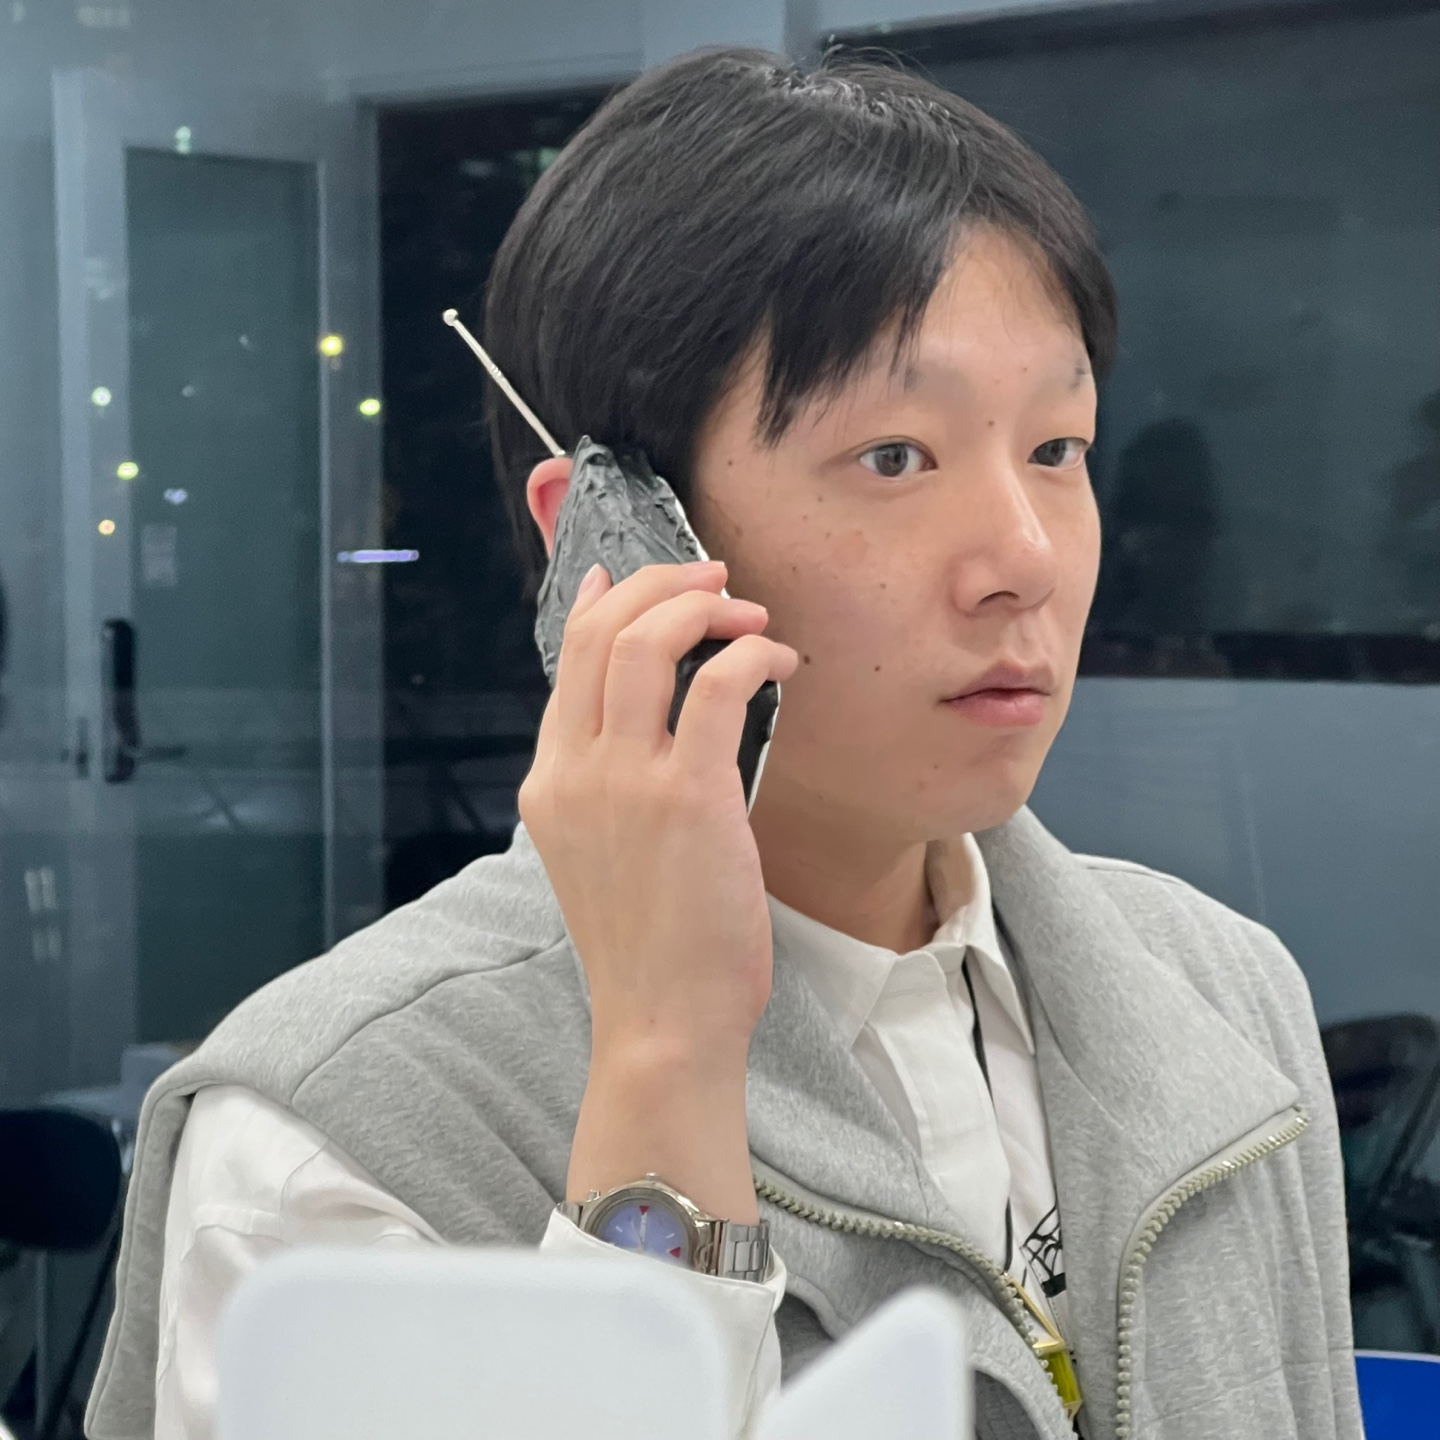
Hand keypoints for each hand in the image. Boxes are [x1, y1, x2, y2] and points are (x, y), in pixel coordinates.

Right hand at [519, 560, 797, 1219]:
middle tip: (716, 579)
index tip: (639, 576)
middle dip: (662, 583)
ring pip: (648, 640)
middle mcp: (573, 769)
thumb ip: (610, 783)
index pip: (567, 658)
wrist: (661, 1020)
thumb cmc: (650, 943)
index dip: (606, 600)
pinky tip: (781, 663)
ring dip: (704, 606)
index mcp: (548, 780)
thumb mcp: (600, 852)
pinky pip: (718, 686)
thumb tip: (648, 719)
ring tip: (749, 614)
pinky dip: (754, 656)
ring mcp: (623, 781)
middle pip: (602, 630)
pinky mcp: (687, 796)